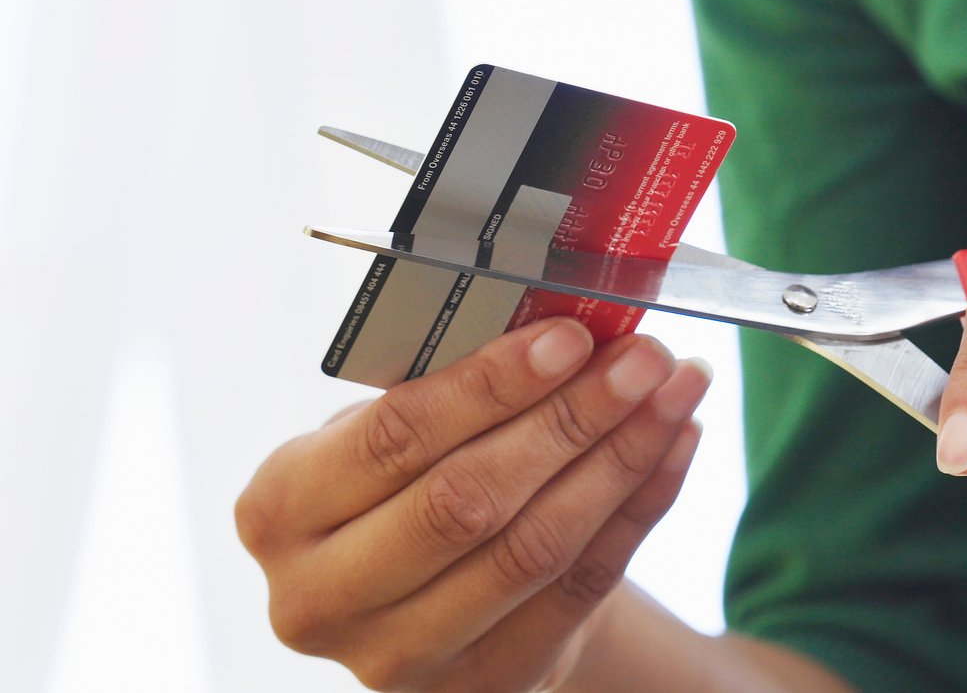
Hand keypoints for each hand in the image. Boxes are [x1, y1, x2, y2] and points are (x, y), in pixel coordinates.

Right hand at [237, 320, 710, 691]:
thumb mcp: (395, 430)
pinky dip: (641, 506)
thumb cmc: (410, 479)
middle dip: (570, 418)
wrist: (432, 592)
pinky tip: (677, 442)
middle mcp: (320, 598)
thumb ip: (457, 382)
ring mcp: (397, 659)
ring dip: (621, 458)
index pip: (396, 436)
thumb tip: (572, 317)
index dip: (492, 385)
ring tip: (676, 389)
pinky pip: (582, 587)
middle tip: (642, 357)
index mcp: (281, 509)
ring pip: (533, 549)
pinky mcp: (481, 686)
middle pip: (468, 501)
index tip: (571, 335)